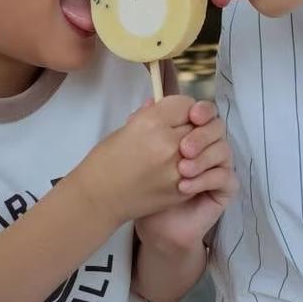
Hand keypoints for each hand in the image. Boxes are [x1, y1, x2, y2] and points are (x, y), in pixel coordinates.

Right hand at [76, 94, 194, 226]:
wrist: (99, 199)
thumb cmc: (105, 161)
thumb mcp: (125, 129)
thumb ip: (148, 115)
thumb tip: (159, 103)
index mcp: (151, 123)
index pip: (186, 104)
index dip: (182, 108)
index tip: (175, 115)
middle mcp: (168, 143)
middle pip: (198, 125)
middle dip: (191, 126)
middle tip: (180, 133)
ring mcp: (178, 168)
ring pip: (203, 148)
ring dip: (196, 148)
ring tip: (183, 152)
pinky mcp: (182, 188)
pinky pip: (200, 170)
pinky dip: (195, 167)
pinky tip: (180, 168)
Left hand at [135, 100, 237, 254]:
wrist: (153, 224)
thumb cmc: (145, 188)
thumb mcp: (141, 153)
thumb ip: (145, 125)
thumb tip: (149, 101)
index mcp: (190, 133)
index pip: (204, 112)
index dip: (202, 111)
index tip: (192, 115)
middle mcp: (207, 147)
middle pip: (218, 127)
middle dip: (202, 135)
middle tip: (184, 148)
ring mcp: (217, 167)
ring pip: (224, 150)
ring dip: (203, 158)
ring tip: (182, 171)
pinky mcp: (223, 189)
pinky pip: (225, 177)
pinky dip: (206, 179)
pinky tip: (185, 187)